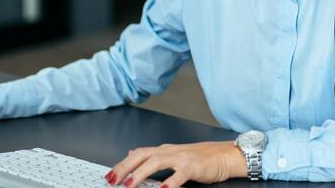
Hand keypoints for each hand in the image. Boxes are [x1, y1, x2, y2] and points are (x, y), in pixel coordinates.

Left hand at [104, 141, 246, 187]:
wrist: (225, 155)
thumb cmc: (201, 158)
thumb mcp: (174, 154)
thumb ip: (154, 155)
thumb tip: (132, 153)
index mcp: (164, 150)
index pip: (138, 154)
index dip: (122, 163)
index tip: (109, 174)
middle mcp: (170, 151)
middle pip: (143, 156)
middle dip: (125, 167)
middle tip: (112, 179)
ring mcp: (182, 158)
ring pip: (156, 162)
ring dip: (141, 173)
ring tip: (129, 184)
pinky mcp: (193, 167)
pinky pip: (179, 175)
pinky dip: (169, 183)